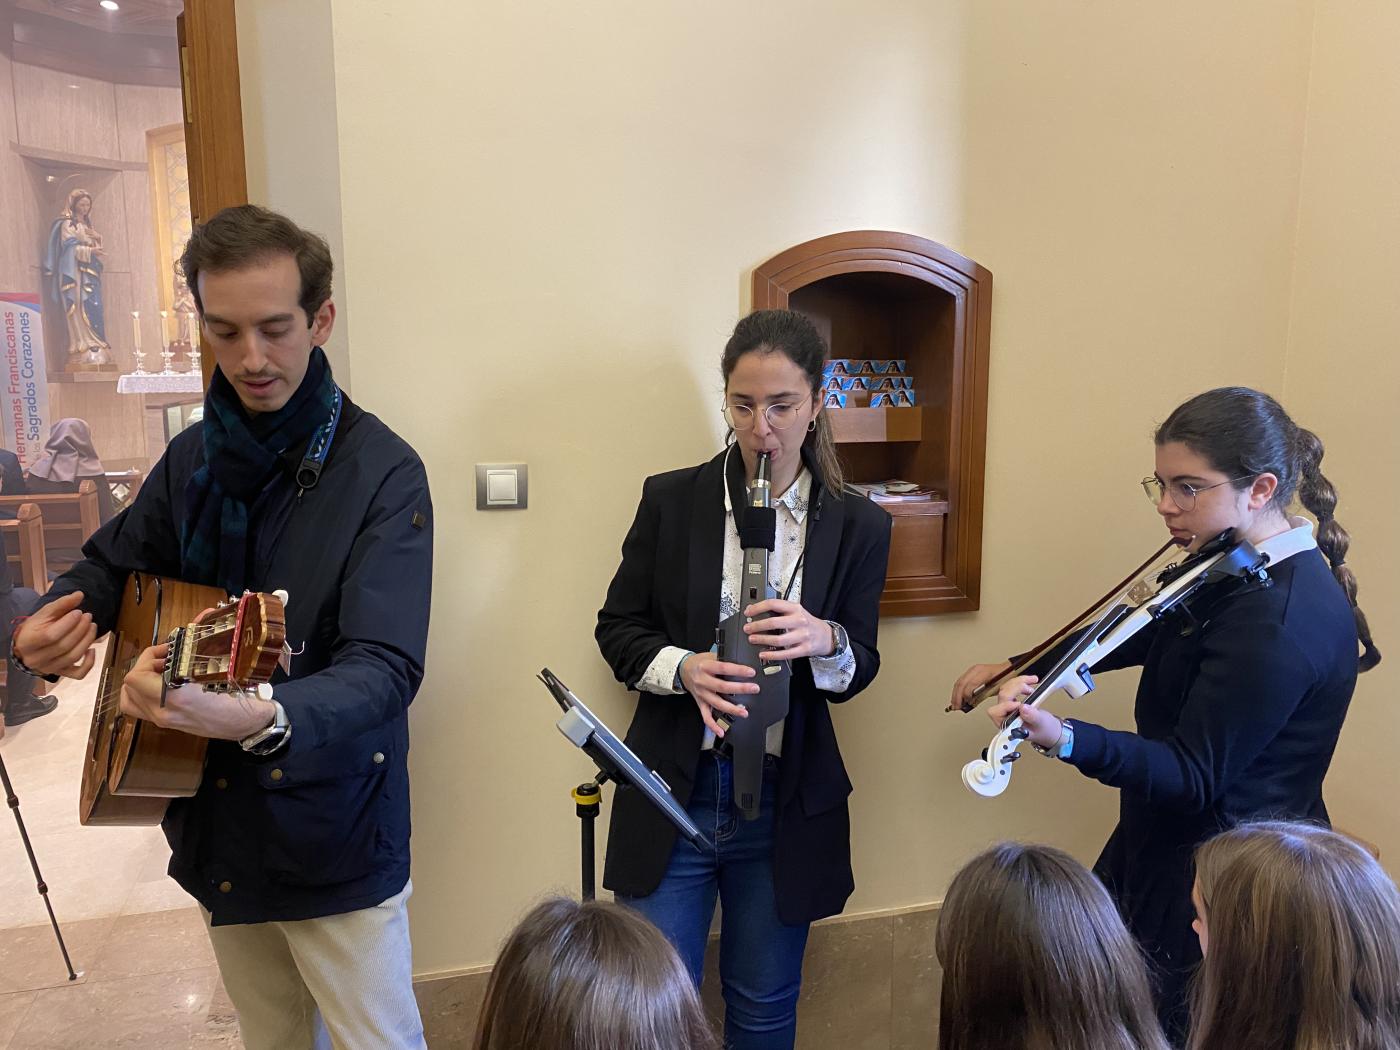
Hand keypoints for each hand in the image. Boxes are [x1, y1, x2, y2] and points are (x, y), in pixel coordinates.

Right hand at [13, 591, 98, 678]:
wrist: (30, 646)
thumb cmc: (37, 627)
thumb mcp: (45, 613)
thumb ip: (61, 604)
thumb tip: (79, 595)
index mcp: (28, 643)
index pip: (50, 635)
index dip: (68, 623)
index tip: (78, 612)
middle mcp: (36, 659)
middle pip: (64, 646)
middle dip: (81, 629)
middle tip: (88, 617)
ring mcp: (49, 668)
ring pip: (73, 657)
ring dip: (87, 640)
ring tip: (92, 626)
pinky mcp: (61, 673)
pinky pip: (78, 674)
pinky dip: (89, 663)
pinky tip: (93, 649)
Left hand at [120, 644, 275, 741]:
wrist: (245, 723)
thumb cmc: (236, 698)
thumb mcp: (220, 668)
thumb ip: (203, 643)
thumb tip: (202, 615)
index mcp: (174, 697)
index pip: (135, 677)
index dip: (147, 658)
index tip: (167, 651)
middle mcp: (163, 711)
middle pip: (129, 685)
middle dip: (143, 666)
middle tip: (164, 659)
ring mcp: (162, 720)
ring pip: (128, 699)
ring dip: (137, 682)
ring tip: (158, 672)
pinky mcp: (166, 723)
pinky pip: (138, 709)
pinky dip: (140, 695)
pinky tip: (159, 686)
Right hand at [678, 652, 754, 737]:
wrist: (683, 670)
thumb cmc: (699, 662)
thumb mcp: (710, 656)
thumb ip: (724, 660)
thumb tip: (743, 662)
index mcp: (706, 667)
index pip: (723, 668)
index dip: (738, 670)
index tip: (751, 672)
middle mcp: (702, 681)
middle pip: (722, 687)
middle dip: (740, 689)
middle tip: (754, 689)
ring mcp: (701, 693)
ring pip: (717, 703)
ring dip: (731, 709)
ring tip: (744, 712)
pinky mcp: (700, 703)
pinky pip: (706, 716)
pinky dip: (713, 725)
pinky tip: (721, 731)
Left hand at [742, 599, 834, 660]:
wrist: (826, 635)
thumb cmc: (806, 623)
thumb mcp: (795, 611)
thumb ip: (777, 610)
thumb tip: (753, 610)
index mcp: (795, 608)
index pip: (774, 604)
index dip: (758, 608)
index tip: (748, 612)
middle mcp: (799, 621)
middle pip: (774, 623)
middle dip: (757, 626)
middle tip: (748, 628)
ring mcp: (803, 636)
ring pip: (779, 639)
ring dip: (762, 640)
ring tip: (753, 639)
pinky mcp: (804, 649)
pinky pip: (786, 653)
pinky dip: (772, 654)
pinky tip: (763, 653)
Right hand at [949, 660, 1011, 710]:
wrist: (1007, 670)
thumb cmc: (1005, 678)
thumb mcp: (998, 688)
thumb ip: (985, 694)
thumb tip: (973, 702)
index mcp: (984, 672)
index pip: (971, 683)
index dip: (967, 694)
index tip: (966, 703)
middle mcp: (975, 670)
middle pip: (961, 683)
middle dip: (957, 697)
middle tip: (957, 707)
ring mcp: (972, 670)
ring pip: (959, 682)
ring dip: (955, 695)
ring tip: (955, 705)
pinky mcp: (970, 673)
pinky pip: (960, 682)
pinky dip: (957, 691)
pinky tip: (957, 699)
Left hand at [985, 675, 1062, 748]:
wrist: (1048, 728)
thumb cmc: (1043, 730)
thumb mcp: (1041, 724)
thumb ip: (1032, 718)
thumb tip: (1023, 707)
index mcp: (1007, 725)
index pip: (997, 713)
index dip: (1006, 706)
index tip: (1020, 703)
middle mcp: (1004, 715)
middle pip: (1003, 697)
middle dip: (1016, 689)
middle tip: (1031, 690)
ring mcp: (1006, 706)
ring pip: (1006, 689)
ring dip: (1018, 682)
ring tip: (1033, 681)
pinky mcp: (1011, 700)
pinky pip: (1011, 687)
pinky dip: (1020, 681)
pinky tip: (1031, 680)